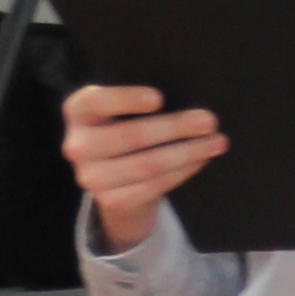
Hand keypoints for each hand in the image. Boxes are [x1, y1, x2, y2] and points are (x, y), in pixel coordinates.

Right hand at [64, 82, 222, 250]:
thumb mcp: (121, 108)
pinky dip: (182, 171)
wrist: (113, 175)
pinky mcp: (111, 201)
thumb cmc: (125, 125)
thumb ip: (141, 100)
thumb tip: (187, 94)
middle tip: (209, 121)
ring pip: (147, 164)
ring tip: (217, 142)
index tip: (159, 98)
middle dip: (175, 128)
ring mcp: (91, 177)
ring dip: (187, 153)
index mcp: (78, 110)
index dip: (126, 99)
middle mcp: (77, 145)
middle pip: (131, 136)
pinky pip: (153, 186)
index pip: (97, 101)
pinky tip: (201, 160)